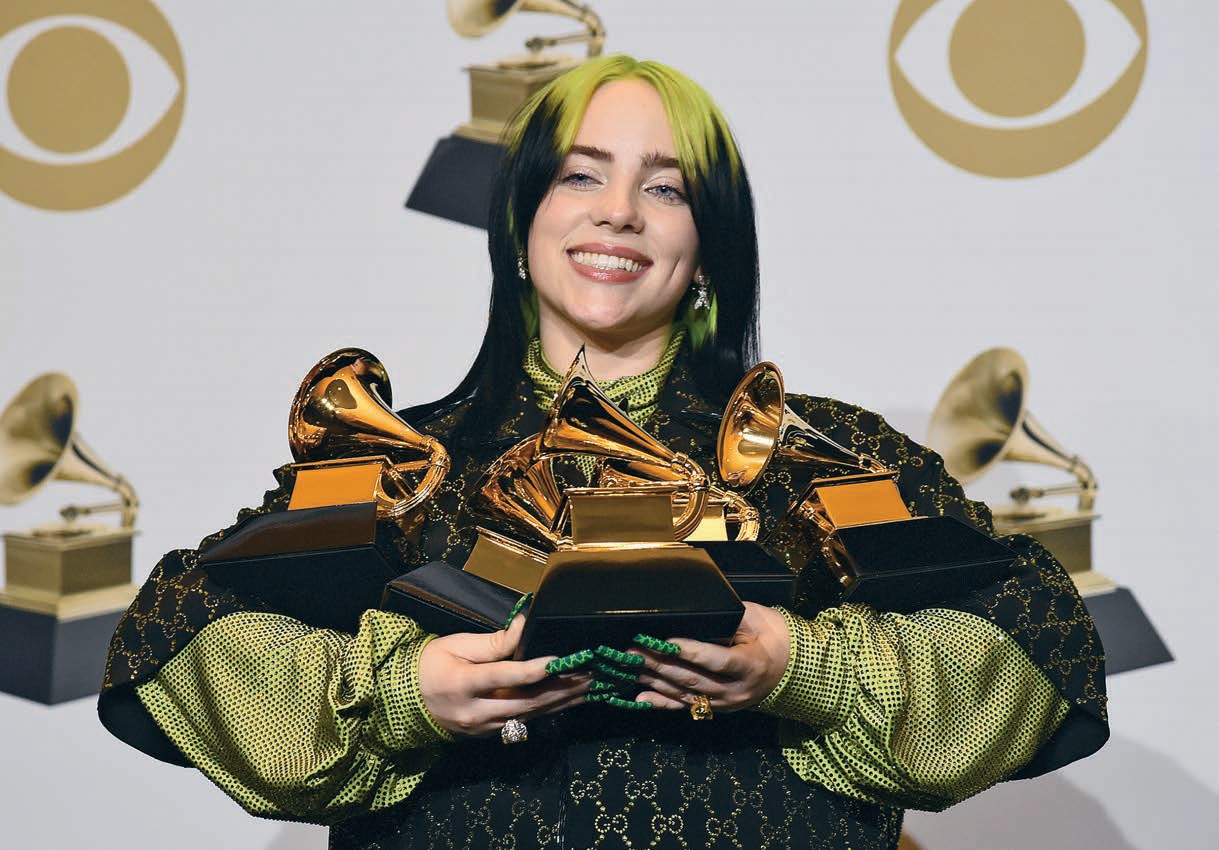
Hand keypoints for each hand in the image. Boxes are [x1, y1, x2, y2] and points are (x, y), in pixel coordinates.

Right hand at [418, 615, 589, 736]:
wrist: (405, 700)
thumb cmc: (431, 664)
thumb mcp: (457, 644)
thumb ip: (494, 641)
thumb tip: (525, 624)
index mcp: (462, 683)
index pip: (504, 676)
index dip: (533, 669)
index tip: (559, 660)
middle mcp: (474, 711)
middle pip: (525, 702)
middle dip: (561, 689)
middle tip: (589, 674)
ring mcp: (481, 728)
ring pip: (528, 715)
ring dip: (561, 702)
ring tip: (588, 687)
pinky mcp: (487, 734)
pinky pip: (522, 722)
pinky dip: (545, 710)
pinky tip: (566, 701)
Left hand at [633, 602, 789, 712]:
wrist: (792, 665)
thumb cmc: (774, 636)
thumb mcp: (757, 619)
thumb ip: (729, 617)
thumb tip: (696, 610)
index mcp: (750, 666)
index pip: (715, 659)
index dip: (688, 650)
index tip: (664, 640)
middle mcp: (736, 690)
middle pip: (692, 678)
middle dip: (659, 664)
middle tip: (633, 651)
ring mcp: (726, 703)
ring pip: (685, 693)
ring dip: (654, 680)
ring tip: (630, 667)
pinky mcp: (717, 708)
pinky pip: (686, 706)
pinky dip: (662, 702)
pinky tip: (642, 697)